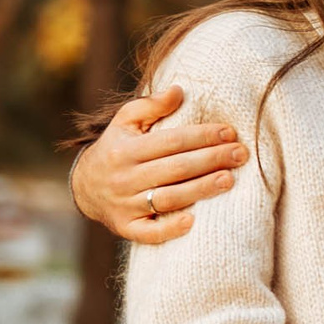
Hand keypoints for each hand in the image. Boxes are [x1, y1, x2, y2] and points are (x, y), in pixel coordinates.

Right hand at [70, 84, 248, 246]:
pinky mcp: (126, 228)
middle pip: (176, 168)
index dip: (202, 135)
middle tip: (240, 154)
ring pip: (168, 198)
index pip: (172, 141)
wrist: (84, 187)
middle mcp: (125, 177)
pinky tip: (193, 221)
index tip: (229, 132)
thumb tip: (179, 90)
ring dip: (201, 190)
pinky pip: (150, 232)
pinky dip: (170, 228)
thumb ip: (150, 105)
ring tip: (229, 180)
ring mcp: (125, 205)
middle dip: (211, 160)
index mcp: (127, 149)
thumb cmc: (115, 148)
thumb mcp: (124, 122)